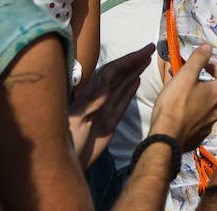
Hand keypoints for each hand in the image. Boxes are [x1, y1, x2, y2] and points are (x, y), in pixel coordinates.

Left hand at [69, 44, 152, 167]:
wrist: (66, 167)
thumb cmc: (68, 145)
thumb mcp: (77, 123)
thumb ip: (90, 104)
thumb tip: (104, 85)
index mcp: (91, 97)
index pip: (112, 72)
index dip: (128, 60)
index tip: (144, 52)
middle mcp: (98, 100)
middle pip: (118, 76)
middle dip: (133, 61)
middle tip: (150, 49)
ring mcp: (104, 111)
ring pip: (121, 87)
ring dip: (133, 72)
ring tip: (147, 60)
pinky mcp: (109, 124)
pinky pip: (121, 103)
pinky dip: (130, 91)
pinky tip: (136, 82)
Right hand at [148, 43, 216, 148]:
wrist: (165, 139)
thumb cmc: (175, 105)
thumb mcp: (185, 76)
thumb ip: (198, 60)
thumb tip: (208, 47)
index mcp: (215, 94)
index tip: (205, 66)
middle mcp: (216, 110)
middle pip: (215, 93)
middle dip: (204, 85)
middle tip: (187, 82)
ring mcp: (208, 126)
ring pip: (206, 108)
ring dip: (197, 101)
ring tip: (180, 98)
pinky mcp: (198, 137)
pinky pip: (198, 123)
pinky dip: (192, 117)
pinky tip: (179, 116)